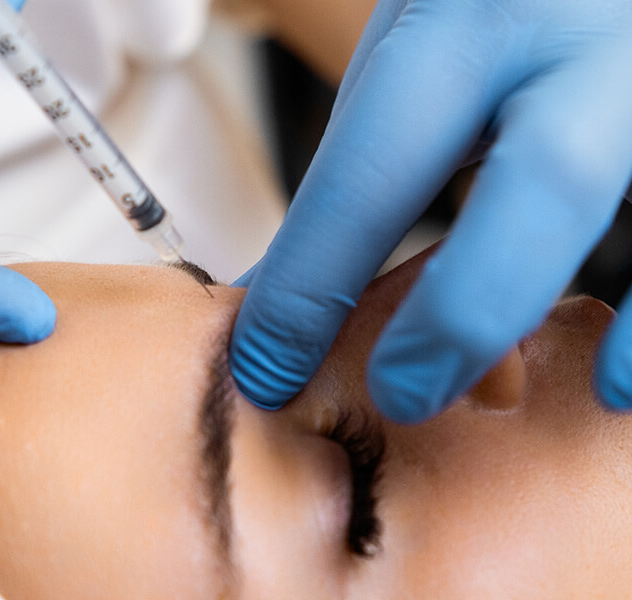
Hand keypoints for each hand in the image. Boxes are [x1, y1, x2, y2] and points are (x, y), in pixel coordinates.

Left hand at [230, 0, 631, 421]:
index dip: (310, 289)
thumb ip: (352, 184)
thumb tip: (270, 309)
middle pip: (550, 183)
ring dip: (622, 327)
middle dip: (467, 310)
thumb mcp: (404, 71)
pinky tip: (622, 379)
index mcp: (463, 28)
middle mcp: (582, 41)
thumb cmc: (485, 16)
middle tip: (399, 396)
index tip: (266, 372)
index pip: (374, 172)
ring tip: (568, 391)